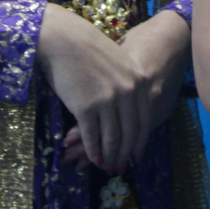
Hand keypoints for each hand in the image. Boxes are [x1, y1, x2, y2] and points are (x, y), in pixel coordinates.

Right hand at [58, 12, 189, 170]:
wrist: (65, 40)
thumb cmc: (90, 50)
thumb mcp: (120, 64)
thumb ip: (130, 85)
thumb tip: (131, 111)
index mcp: (138, 82)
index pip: (144, 120)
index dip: (140, 141)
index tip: (137, 156)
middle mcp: (127, 93)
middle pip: (129, 132)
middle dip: (124, 154)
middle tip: (119, 168)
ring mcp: (107, 101)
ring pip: (112, 137)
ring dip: (109, 156)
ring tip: (106, 167)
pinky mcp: (86, 107)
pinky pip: (92, 135)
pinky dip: (93, 150)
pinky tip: (93, 158)